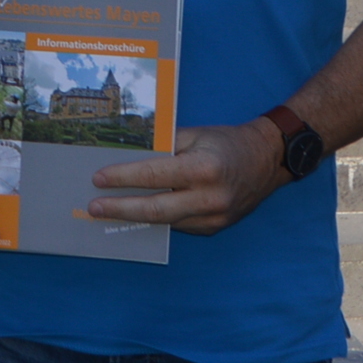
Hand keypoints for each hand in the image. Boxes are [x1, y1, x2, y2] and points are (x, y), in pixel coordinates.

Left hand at [86, 120, 286, 234]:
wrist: (268, 160)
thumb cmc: (227, 143)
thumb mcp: (195, 134)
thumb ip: (163, 146)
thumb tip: (128, 156)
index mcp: (203, 169)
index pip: (154, 176)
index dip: (123, 179)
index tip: (98, 180)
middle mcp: (210, 198)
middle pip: (155, 210)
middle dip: (120, 209)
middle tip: (94, 207)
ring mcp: (214, 218)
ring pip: (166, 221)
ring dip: (135, 217)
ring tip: (109, 211)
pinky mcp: (215, 228)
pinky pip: (179, 225)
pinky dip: (158, 219)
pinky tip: (138, 214)